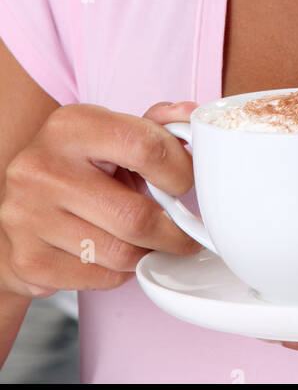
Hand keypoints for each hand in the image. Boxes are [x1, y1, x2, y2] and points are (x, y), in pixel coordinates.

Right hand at [0, 101, 202, 297]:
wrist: (18, 209)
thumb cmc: (75, 168)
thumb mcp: (108, 136)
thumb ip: (153, 124)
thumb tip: (188, 113)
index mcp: (70, 126)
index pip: (144, 146)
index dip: (179, 170)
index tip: (185, 184)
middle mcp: (42, 168)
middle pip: (136, 216)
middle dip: (172, 232)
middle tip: (184, 233)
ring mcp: (28, 216)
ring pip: (121, 254)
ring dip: (146, 253)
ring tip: (147, 242)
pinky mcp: (28, 260)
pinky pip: (100, 277)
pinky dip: (119, 272)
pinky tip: (114, 254)